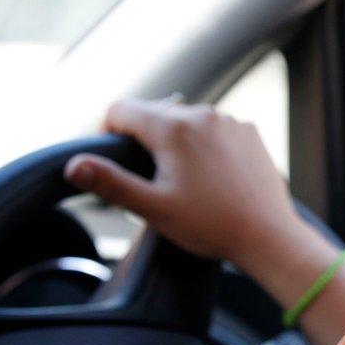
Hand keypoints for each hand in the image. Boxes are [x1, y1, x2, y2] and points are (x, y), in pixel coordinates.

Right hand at [63, 100, 311, 272]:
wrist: (269, 235)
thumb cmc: (211, 225)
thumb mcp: (153, 207)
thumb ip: (111, 183)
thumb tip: (75, 165)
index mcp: (173, 127)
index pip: (120, 109)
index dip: (106, 131)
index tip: (110, 159)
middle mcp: (203, 114)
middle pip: (154, 113)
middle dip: (142, 139)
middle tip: (146, 178)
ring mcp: (230, 122)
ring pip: (186, 121)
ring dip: (175, 142)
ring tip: (180, 181)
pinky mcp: (249, 133)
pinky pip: (214, 130)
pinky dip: (204, 145)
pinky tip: (209, 177)